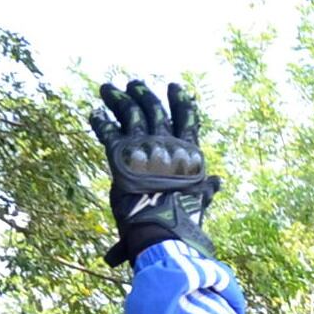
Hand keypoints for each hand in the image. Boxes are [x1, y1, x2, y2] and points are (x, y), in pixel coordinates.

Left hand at [88, 79, 219, 266]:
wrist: (163, 229)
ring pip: (130, 113)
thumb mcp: (200, 200)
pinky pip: (108, 131)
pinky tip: (94, 114)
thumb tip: (218, 182)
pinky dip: (100, 121)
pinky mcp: (121, 155)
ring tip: (108, 89)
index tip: (174, 86)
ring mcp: (144, 147)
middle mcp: (167, 144)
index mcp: (188, 153)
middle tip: (134, 84)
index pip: (187, 119)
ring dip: (117, 99)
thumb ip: (206, 189)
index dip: (180, 100)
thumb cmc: (184, 220)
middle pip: (154, 110)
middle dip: (143, 94)